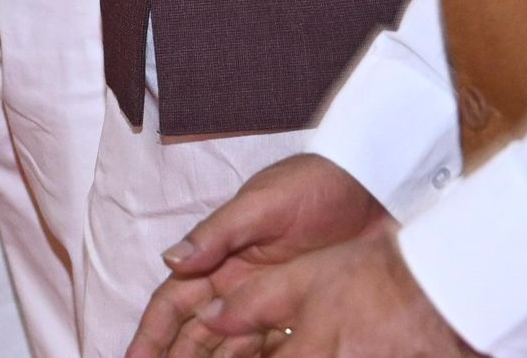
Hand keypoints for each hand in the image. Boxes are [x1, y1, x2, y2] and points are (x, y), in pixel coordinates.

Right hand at [130, 156, 446, 357]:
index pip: (174, 301)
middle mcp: (238, 282)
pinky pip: (271, 349)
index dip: (152, 332)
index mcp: (221, 255)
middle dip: (172, 357)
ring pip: (227, 346)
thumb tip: (171, 259)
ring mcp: (270, 301)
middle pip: (195, 332)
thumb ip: (218, 233)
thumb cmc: (316, 185)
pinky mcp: (302, 313)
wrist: (374, 189)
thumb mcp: (264, 204)